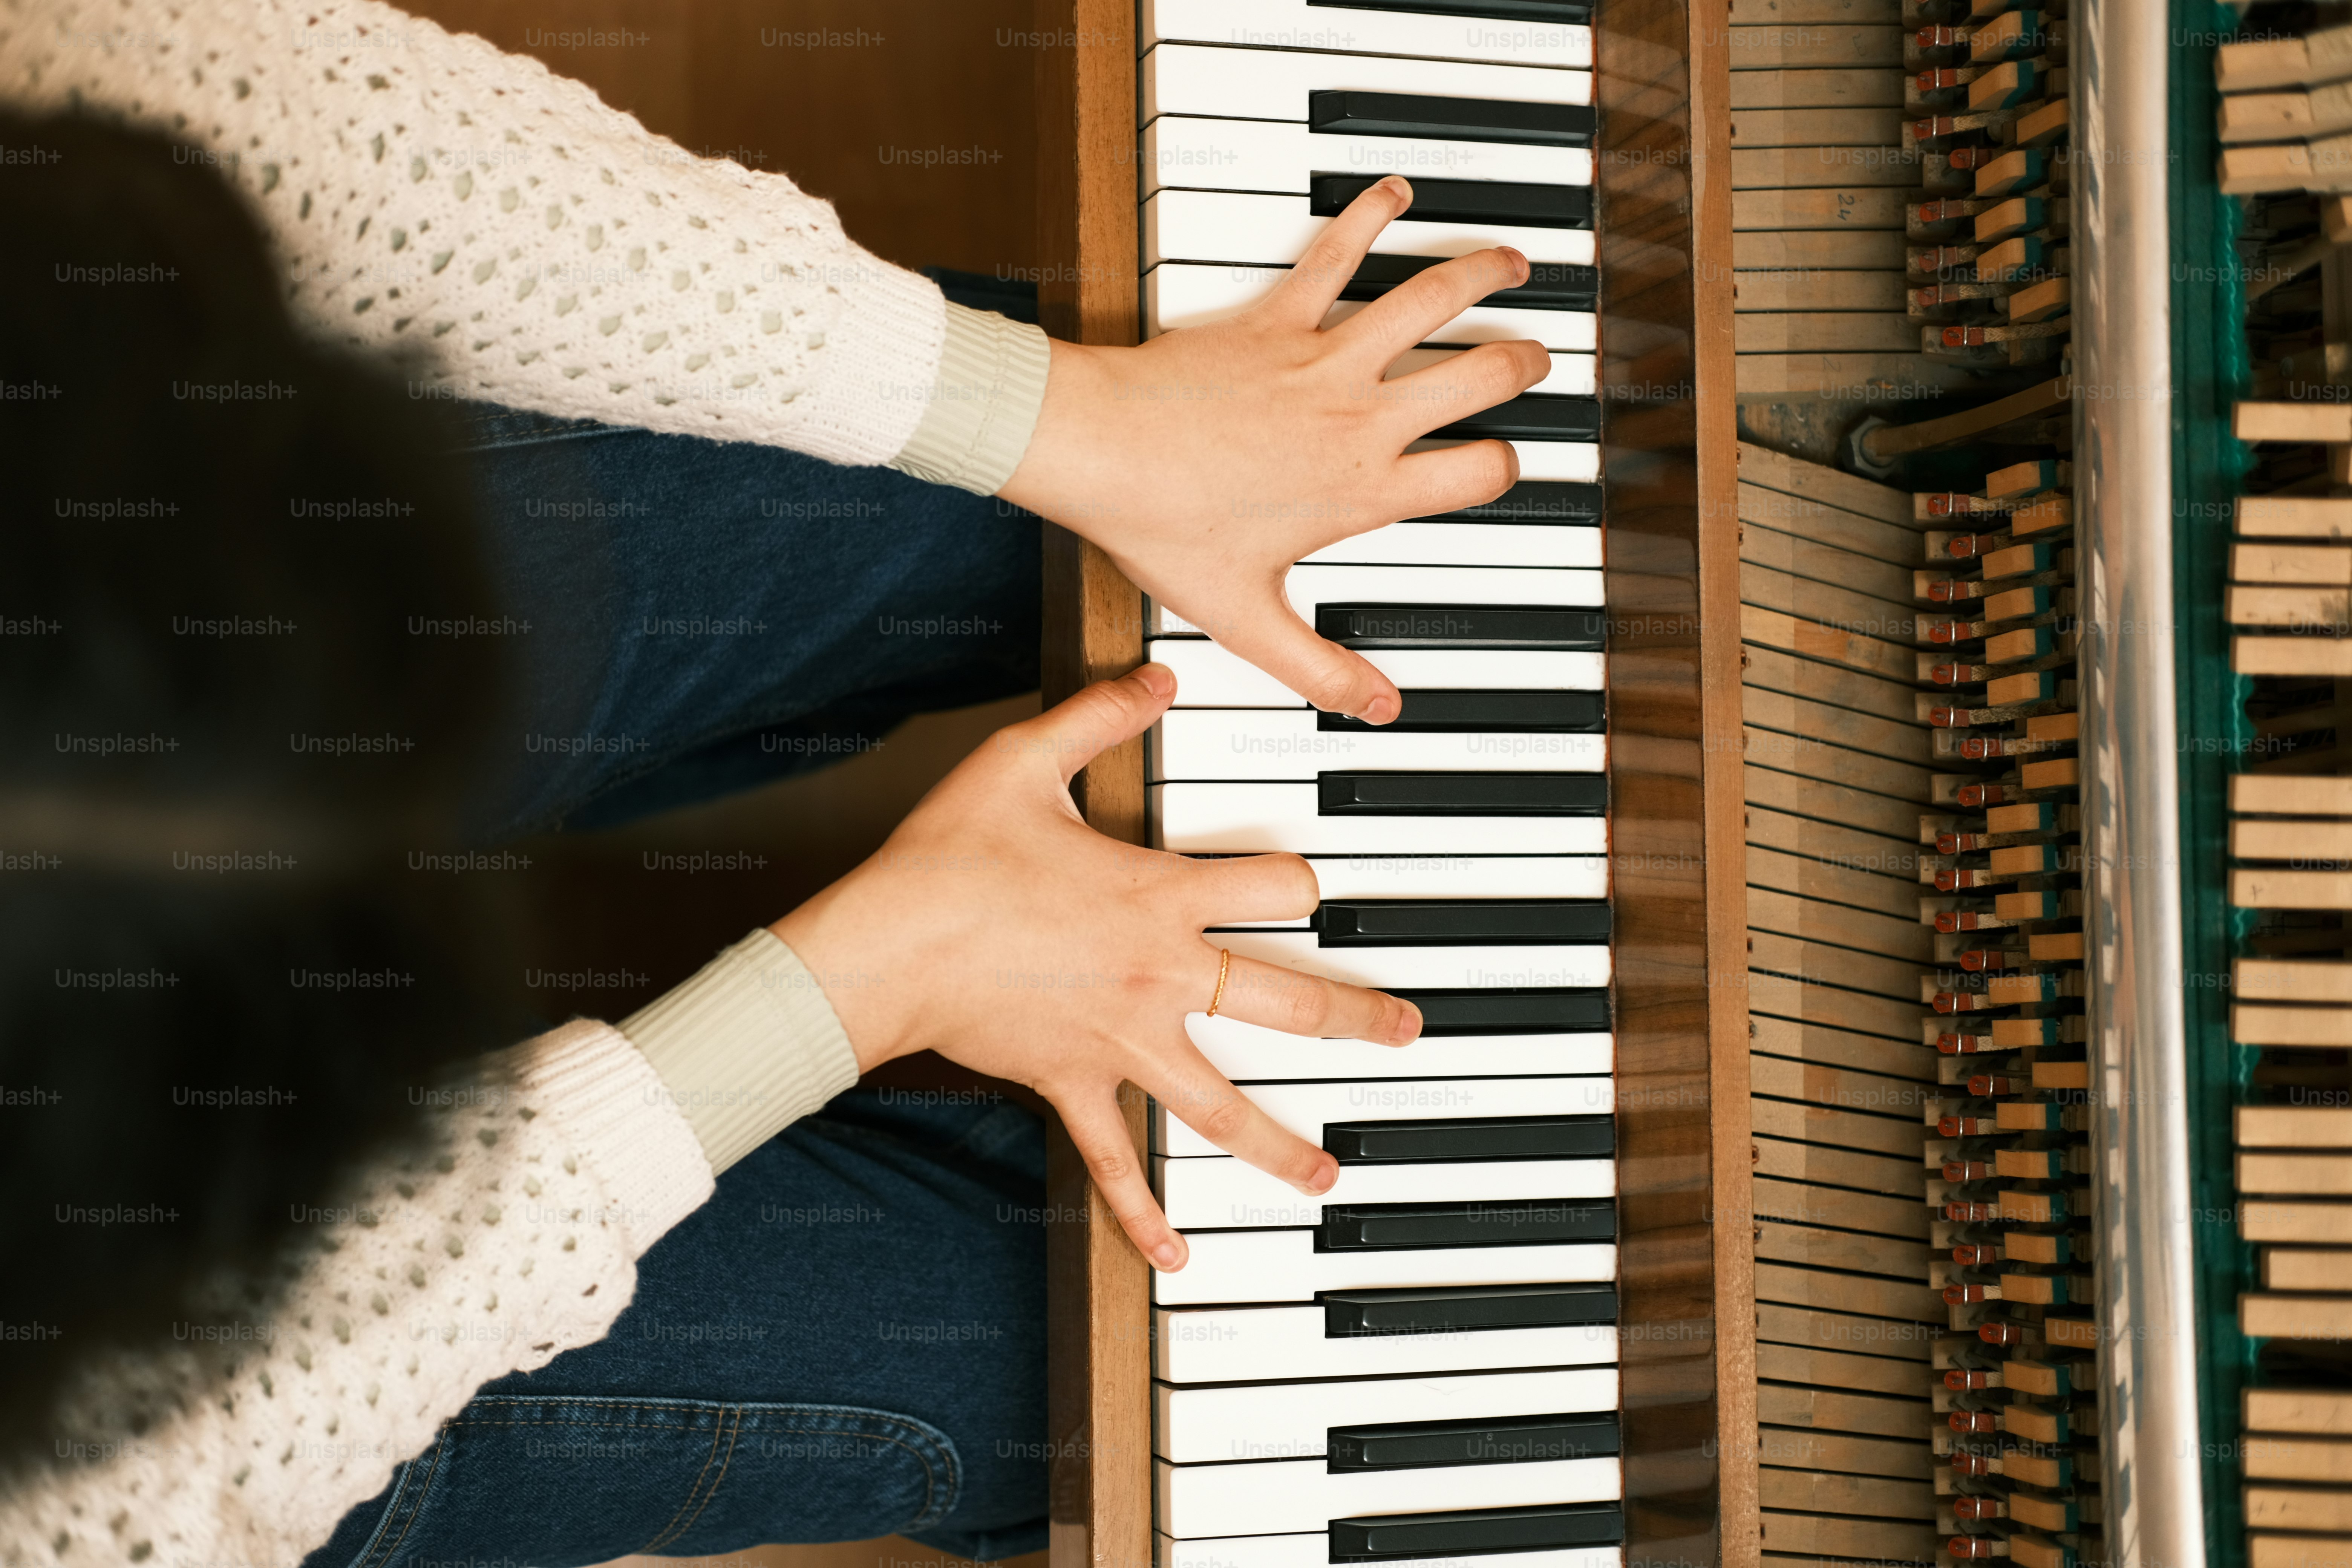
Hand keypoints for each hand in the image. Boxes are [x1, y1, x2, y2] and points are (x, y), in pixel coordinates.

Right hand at [772, 664, 1422, 1269]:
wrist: (884, 943)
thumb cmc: (948, 855)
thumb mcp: (1023, 760)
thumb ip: (1100, 712)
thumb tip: (1156, 673)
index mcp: (1159, 896)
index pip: (1273, 887)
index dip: (1301, 881)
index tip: (1310, 888)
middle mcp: (1159, 976)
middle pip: (1284, 1000)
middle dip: (1354, 1016)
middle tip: (1405, 1034)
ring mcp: (1120, 1041)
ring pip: (1221, 1105)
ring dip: (1280, 1144)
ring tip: (1328, 1175)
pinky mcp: (1071, 1084)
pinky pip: (1113, 1161)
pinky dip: (1143, 1215)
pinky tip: (1176, 1255)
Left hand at [995, 176, 1549, 724]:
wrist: (1100, 452)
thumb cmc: (1164, 526)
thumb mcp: (1246, 618)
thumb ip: (1319, 667)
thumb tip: (1375, 711)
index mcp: (1362, 487)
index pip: (1476, 473)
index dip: (1504, 470)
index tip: (1503, 466)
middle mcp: (1359, 416)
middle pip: (1476, 373)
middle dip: (1522, 361)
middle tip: (1536, 355)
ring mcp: (1323, 358)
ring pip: (1429, 299)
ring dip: (1479, 275)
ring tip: (1510, 266)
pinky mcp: (1278, 316)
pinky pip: (1337, 251)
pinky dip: (1370, 214)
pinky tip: (1393, 191)